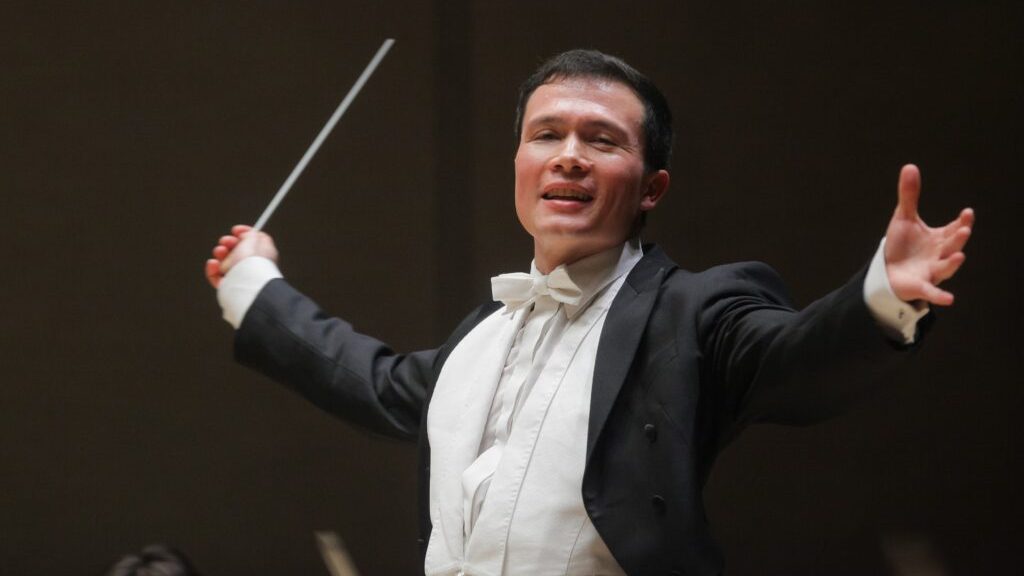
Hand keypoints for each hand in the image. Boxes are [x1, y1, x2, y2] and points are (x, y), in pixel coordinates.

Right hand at [204, 225, 278, 287]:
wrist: (247, 284)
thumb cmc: (252, 263)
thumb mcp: (252, 240)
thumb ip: (249, 234)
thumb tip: (245, 234)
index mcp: (264, 255)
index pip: (255, 241)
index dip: (244, 233)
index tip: (235, 230)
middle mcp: (253, 267)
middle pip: (238, 251)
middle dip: (228, 243)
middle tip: (225, 241)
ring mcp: (241, 277)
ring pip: (226, 263)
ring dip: (220, 255)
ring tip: (220, 252)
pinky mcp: (230, 287)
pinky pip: (217, 277)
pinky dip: (212, 269)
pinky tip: (213, 264)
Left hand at [884, 164, 973, 305]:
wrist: (888, 270)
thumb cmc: (901, 245)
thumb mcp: (904, 218)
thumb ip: (909, 195)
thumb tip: (910, 166)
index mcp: (939, 238)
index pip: (953, 228)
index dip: (961, 222)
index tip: (967, 212)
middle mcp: (939, 255)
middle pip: (952, 245)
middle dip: (958, 238)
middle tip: (964, 228)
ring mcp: (931, 271)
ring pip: (946, 267)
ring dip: (953, 262)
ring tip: (959, 255)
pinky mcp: (920, 286)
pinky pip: (932, 292)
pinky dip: (940, 295)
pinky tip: (949, 299)